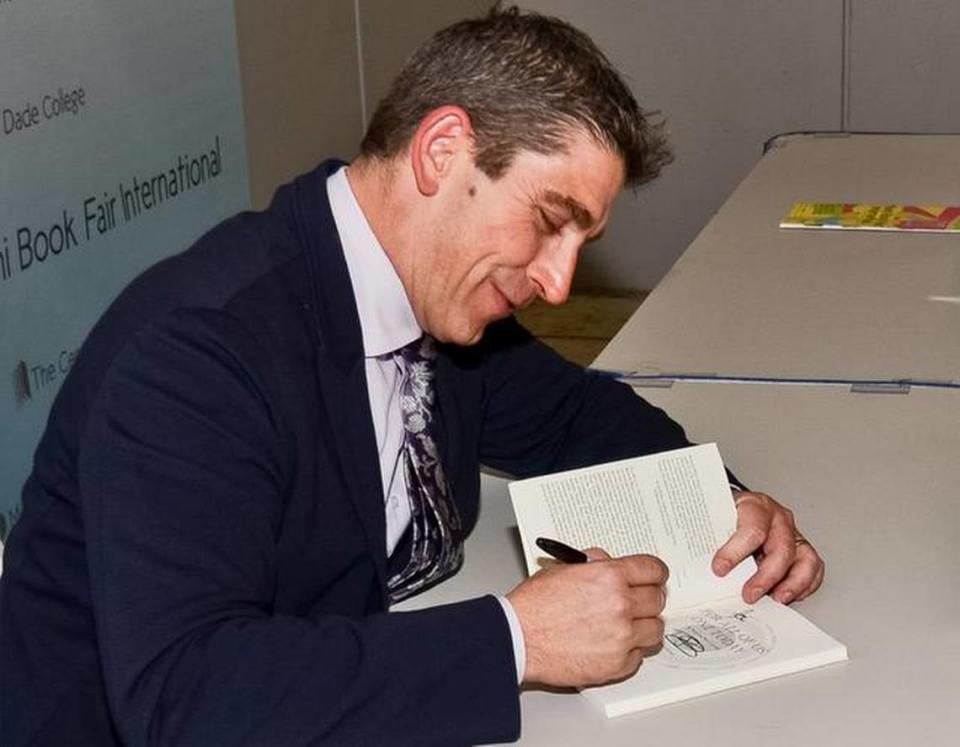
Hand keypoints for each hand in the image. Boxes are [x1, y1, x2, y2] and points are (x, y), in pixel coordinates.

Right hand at [506, 549, 666, 686]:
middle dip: (647, 599)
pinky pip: (638, 656)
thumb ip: (594, 564)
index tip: (655, 577)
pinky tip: (610, 645)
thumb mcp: (563, 569)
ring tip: (625, 626)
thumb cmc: (533, 606)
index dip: (655, 573)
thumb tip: (609, 563)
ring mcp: (621, 637)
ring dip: (643, 627)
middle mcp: (620, 605)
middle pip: (657, 600)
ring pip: (655, 630)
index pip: (653, 569)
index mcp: (609, 576)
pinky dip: (628, 652)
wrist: (518, 638)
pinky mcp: (617, 664)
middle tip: (637, 603)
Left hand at [712, 491, 824, 604]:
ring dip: (792, 583)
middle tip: (748, 595)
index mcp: (753, 505)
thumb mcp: (710, 519)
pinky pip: (812, 568)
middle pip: (781, 548)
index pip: (752, 529)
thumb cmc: (723, 513)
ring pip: (805, 558)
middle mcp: (777, 517)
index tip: (720, 570)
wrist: (734, 505)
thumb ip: (704, 540)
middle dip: (765, 576)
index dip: (736, 552)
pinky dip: (804, 585)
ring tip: (776, 599)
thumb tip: (688, 566)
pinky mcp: (800, 548)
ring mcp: (792, 532)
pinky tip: (787, 596)